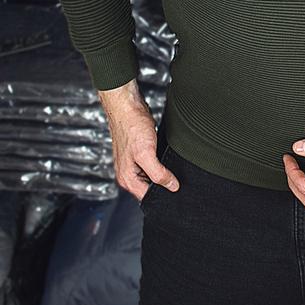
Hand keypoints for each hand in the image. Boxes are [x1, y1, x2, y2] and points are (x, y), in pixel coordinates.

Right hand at [99, 80, 179, 201]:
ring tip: (172, 165)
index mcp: (127, 178)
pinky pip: (153, 165)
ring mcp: (134, 164)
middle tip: (177, 176)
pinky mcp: (140, 154)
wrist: (128, 107)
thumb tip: (172, 187)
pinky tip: (167, 156)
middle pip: (150, 188)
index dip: (163, 194)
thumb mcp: (146, 153)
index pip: (148, 197)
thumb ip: (158, 173)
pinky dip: (161, 163)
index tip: (176, 188)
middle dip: (163, 184)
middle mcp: (128, 174)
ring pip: (152, 177)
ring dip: (163, 173)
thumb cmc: (132, 127)